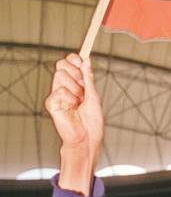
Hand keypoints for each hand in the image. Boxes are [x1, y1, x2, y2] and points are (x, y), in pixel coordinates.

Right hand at [45, 53, 103, 194]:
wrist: (88, 137)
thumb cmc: (92, 121)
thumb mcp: (94, 95)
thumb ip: (88, 78)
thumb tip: (86, 60)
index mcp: (73, 84)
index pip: (68, 63)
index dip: (73, 59)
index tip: (81, 61)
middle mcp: (63, 87)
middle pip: (61, 65)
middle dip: (75, 73)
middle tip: (83, 88)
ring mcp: (56, 95)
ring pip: (60, 76)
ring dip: (76, 89)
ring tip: (79, 103)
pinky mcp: (51, 104)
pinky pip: (59, 90)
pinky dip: (70, 99)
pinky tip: (72, 109)